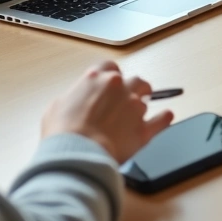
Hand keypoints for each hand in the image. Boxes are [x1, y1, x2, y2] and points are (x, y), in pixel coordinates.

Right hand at [42, 61, 173, 162]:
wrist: (77, 154)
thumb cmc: (63, 133)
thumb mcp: (55, 107)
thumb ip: (73, 97)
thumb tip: (77, 101)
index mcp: (96, 78)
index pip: (109, 66)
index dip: (111, 76)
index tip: (110, 84)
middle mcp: (118, 87)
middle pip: (134, 80)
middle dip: (132, 89)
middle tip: (126, 101)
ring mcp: (134, 107)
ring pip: (146, 97)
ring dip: (141, 104)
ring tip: (135, 114)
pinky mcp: (144, 128)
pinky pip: (162, 119)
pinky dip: (164, 118)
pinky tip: (165, 117)